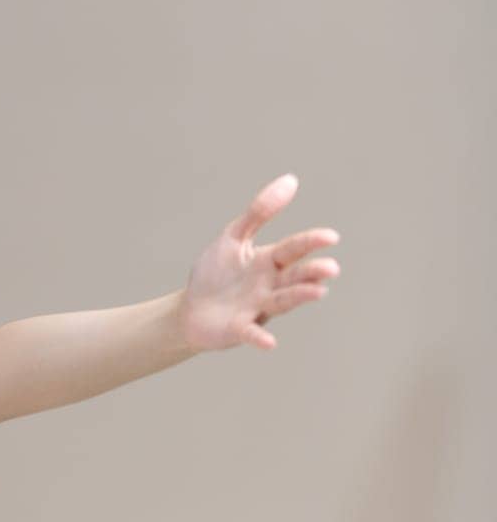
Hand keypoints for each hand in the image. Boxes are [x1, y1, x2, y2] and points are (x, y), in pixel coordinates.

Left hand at [177, 173, 340, 351]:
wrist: (191, 310)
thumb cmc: (217, 273)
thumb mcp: (234, 237)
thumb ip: (259, 212)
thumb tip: (291, 179)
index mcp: (270, 262)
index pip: (293, 249)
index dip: (310, 242)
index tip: (331, 236)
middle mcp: (270, 286)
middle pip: (295, 277)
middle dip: (312, 273)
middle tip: (331, 268)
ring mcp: (257, 308)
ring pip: (282, 301)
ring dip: (299, 297)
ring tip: (318, 291)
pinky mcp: (239, 329)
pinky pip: (252, 333)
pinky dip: (260, 337)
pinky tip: (269, 342)